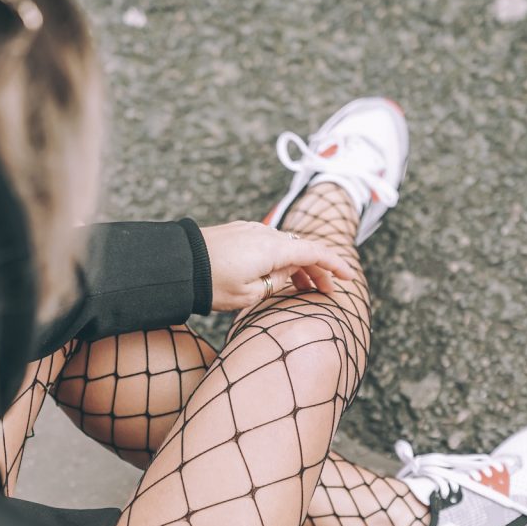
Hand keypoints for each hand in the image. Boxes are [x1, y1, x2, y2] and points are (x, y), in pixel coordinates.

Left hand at [200, 221, 355, 310]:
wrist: (178, 266)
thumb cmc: (212, 285)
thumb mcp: (250, 295)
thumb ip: (277, 283)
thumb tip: (288, 273)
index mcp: (274, 249)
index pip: (315, 254)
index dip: (335, 266)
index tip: (349, 279)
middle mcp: (266, 234)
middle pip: (302, 250)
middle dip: (318, 271)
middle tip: (326, 292)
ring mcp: (251, 230)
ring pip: (284, 246)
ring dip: (297, 266)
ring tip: (303, 288)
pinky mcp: (238, 231)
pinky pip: (268, 243)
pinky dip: (280, 258)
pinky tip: (278, 274)